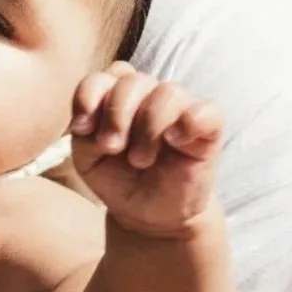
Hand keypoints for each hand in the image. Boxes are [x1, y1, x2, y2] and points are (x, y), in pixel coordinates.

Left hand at [70, 65, 222, 236]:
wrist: (149, 214)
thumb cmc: (119, 179)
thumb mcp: (88, 159)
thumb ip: (86, 133)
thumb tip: (94, 119)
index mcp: (118, 96)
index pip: (104, 77)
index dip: (89, 95)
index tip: (82, 128)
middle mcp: (150, 95)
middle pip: (132, 81)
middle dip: (116, 115)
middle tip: (112, 148)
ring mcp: (181, 108)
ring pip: (167, 92)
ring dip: (148, 128)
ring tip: (140, 160)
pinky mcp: (209, 128)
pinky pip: (208, 110)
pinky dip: (190, 122)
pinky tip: (176, 141)